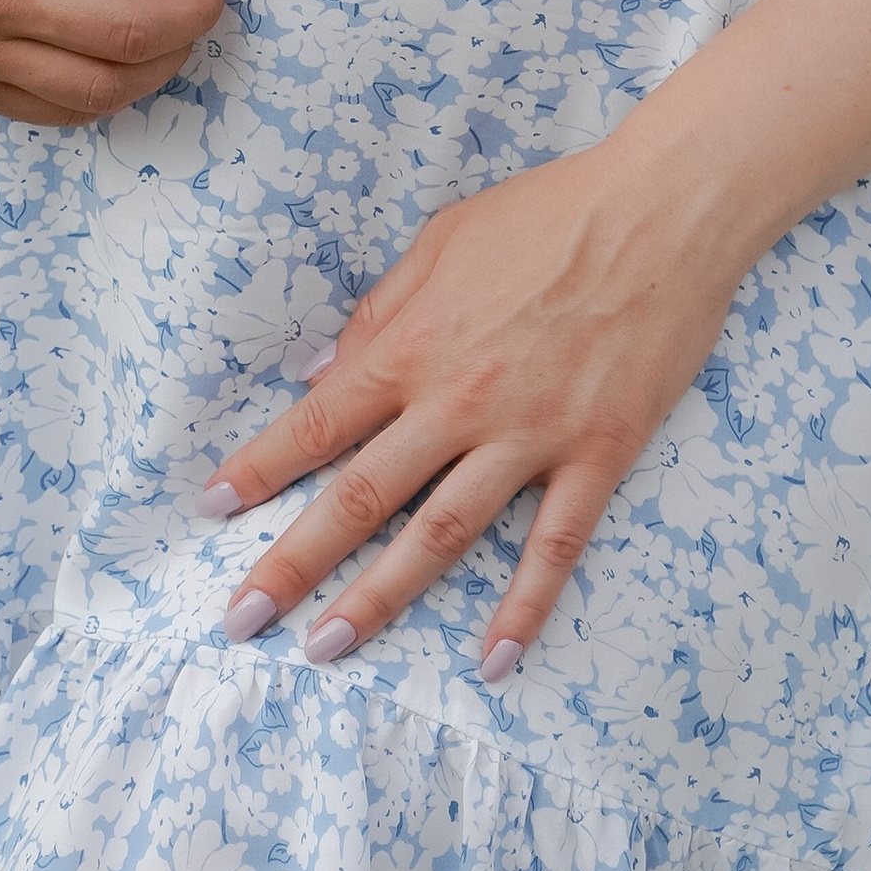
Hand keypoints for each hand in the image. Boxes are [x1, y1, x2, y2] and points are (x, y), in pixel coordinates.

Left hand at [197, 139, 741, 676]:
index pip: (319, 421)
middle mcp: (460, 400)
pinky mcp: (598, 453)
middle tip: (241, 619)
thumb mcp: (442, 241)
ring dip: (381, 597)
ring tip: (329, 649)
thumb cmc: (547, 214)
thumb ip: (380, 312)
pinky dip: (524, 608)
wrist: (660, 210)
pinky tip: (494, 661)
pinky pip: (555, 545)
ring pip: (442, 534)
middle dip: (295, 561)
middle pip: (363, 495)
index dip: (260, 467)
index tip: (210, 509)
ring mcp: (530, 435)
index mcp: (415, 344)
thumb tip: (320, 374)